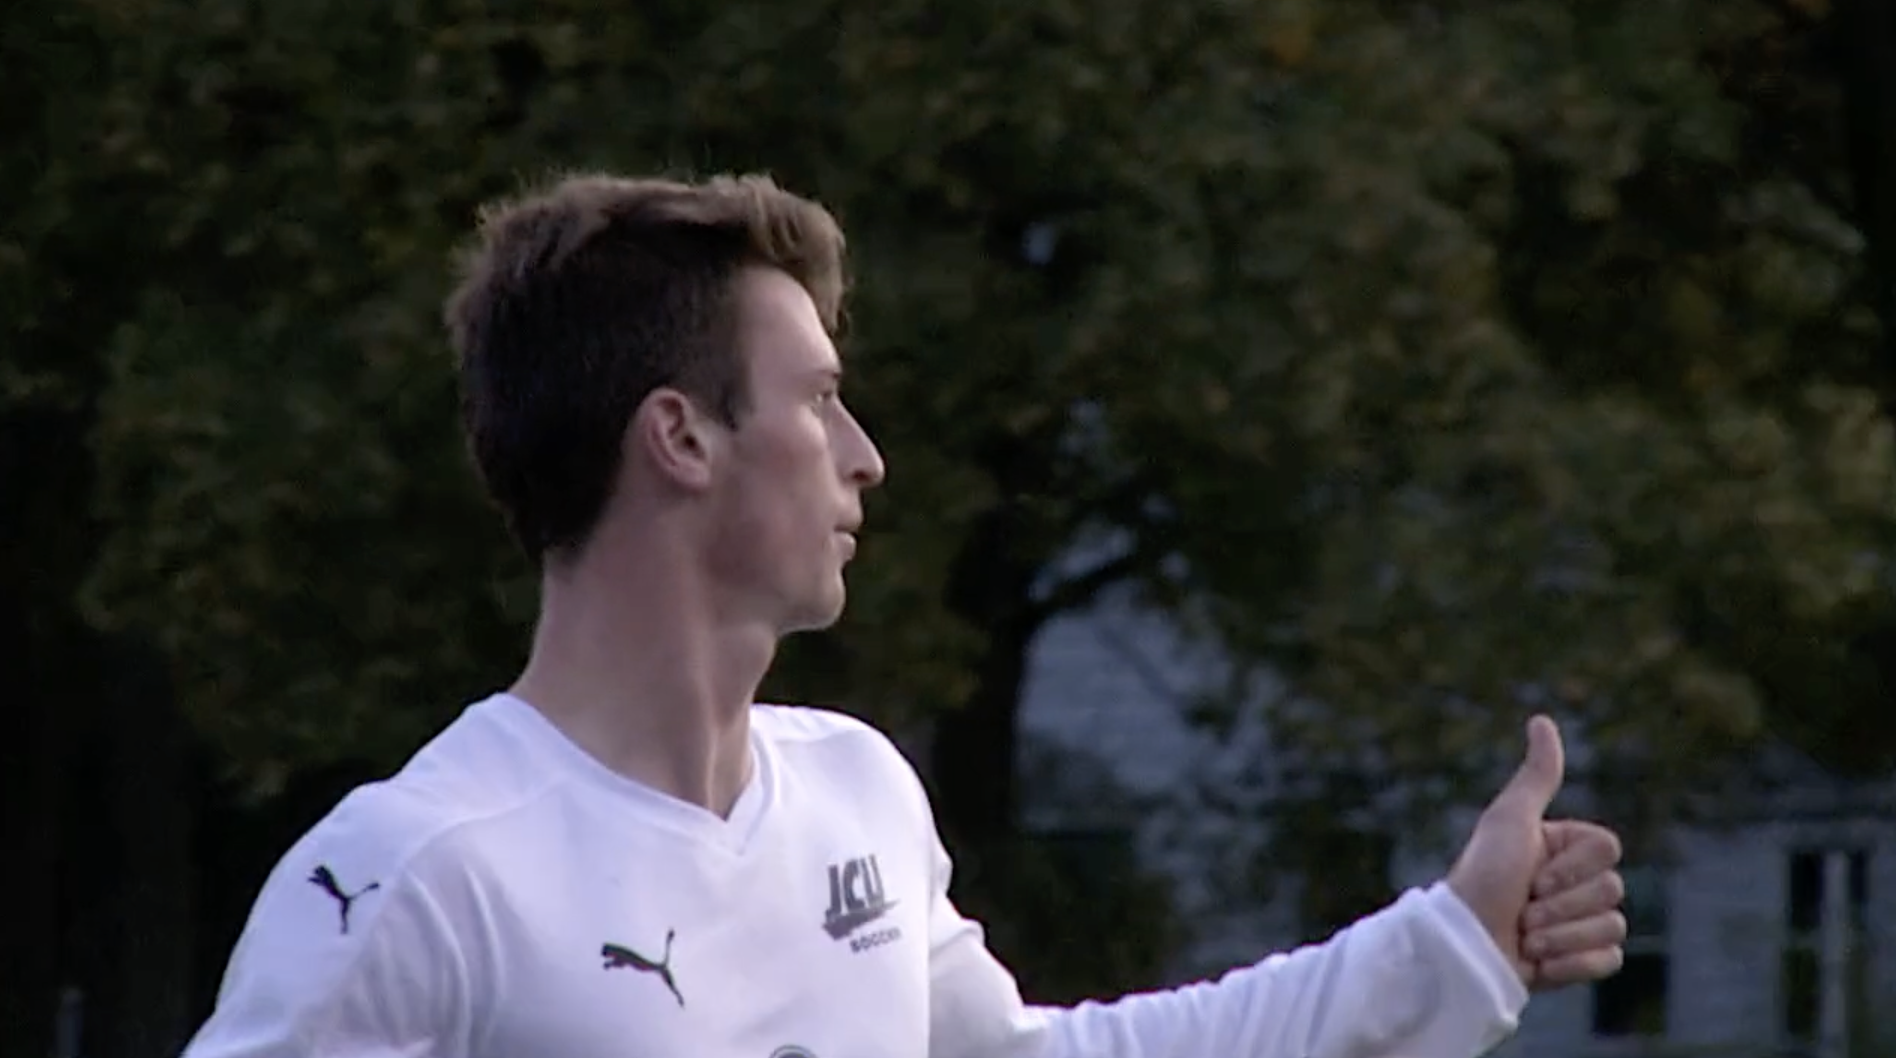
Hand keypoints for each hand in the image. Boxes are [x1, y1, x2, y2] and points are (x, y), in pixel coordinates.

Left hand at [1447, 715, 1627, 990]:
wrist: (1463, 946)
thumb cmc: (1482, 878)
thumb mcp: (1509, 821)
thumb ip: (1536, 777)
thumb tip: (1542, 720)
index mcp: (1563, 846)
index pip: (1608, 850)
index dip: (1570, 868)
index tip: (1530, 875)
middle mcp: (1574, 881)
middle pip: (1613, 890)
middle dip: (1561, 906)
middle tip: (1522, 910)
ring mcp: (1578, 922)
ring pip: (1613, 927)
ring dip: (1561, 937)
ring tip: (1524, 937)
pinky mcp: (1580, 960)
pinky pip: (1609, 960)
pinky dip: (1571, 964)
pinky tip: (1539, 962)